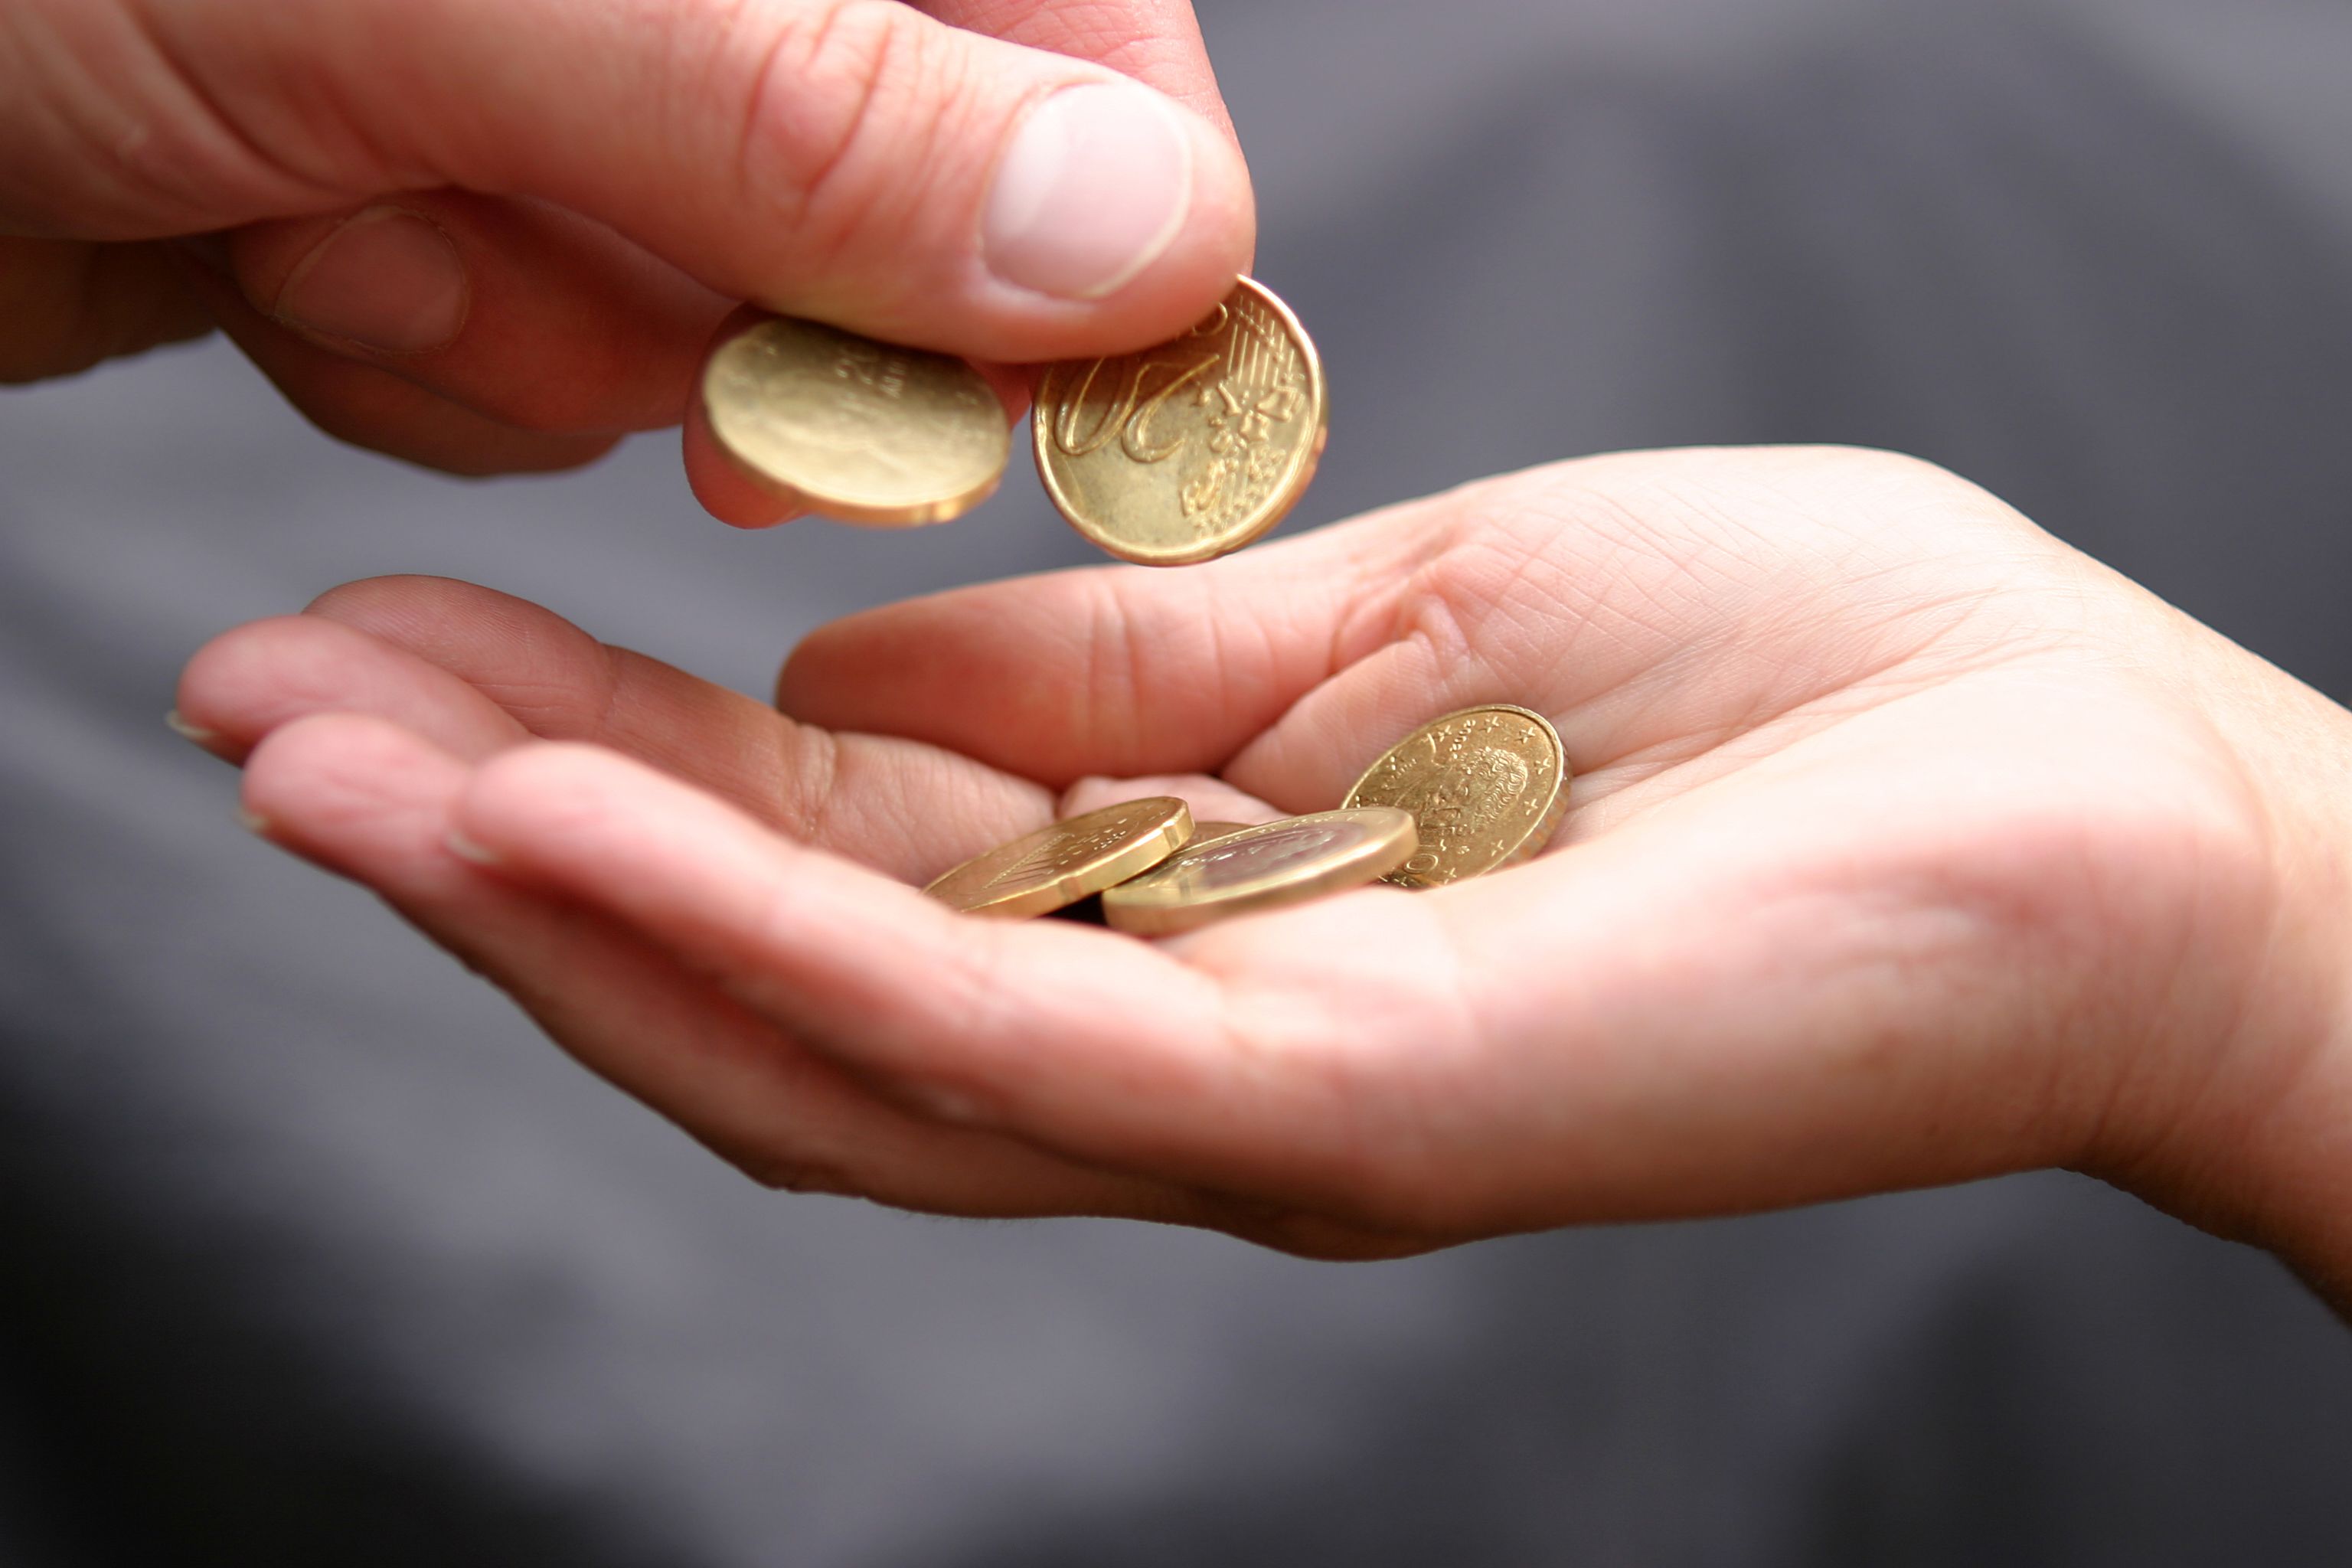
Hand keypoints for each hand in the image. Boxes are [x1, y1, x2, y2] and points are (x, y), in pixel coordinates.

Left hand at [2, 0, 1250, 478]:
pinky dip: (423, 355)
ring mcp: (582, 84)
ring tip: (323, 202)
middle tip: (540, 245)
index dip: (1091, 205)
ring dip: (526, 328)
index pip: (1082, 15)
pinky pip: (560, 363)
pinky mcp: (463, 200)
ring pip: (720, 319)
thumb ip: (804, 107)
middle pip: (915, 204)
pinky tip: (280, 247)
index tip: (1022, 373)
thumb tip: (1148, 242)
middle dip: (726, 299)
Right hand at [175, 447, 2351, 1303]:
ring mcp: (1241, 1107)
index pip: (815, 846)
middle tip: (248, 716)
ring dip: (560, 902)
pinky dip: (759, 935)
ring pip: (826, 1036)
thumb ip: (1097, 677)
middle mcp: (1171, 1045)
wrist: (2086, 782)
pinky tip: (557, 828)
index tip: (372, 641)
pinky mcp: (1337, 1118)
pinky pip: (992, 1036)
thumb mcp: (1370, 622)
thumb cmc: (1777, 676)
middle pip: (769, 968)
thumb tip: (832, 661)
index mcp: (1178, 907)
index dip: (575, 755)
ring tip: (333, 774)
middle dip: (495, 841)